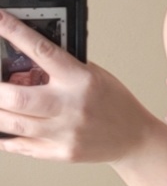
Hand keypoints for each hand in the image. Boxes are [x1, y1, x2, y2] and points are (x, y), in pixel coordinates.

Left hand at [0, 11, 154, 162]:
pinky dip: (6, 138)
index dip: (14, 33)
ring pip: (16, 124)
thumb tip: (25, 57)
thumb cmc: (114, 102)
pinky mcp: (62, 152)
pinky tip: (1, 129)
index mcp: (79, 79)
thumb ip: (62, 67)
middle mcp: (71, 106)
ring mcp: (65, 133)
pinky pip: (24, 147)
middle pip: (19, 98)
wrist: (134, 138)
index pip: (41, 51)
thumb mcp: (93, 74)